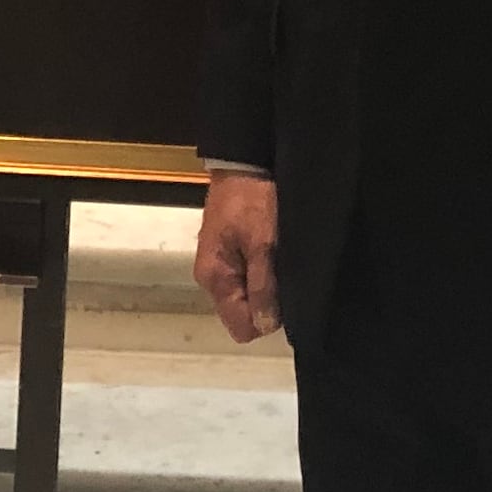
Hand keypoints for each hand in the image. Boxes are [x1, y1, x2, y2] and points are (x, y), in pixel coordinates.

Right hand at [193, 174, 281, 342]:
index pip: (241, 327)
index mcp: (215, 279)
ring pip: (244, 296)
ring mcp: (216, 265)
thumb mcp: (263, 245)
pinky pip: (244, 278)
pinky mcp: (225, 252)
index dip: (265, 318)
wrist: (242, 164)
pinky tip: (269, 251)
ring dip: (263, 285)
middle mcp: (210, 278)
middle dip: (264, 301)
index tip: (281, 294)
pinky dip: (259, 271)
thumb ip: (263, 287)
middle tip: (281, 272)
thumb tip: (265, 327)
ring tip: (277, 259)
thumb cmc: (253, 202)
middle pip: (241, 313)